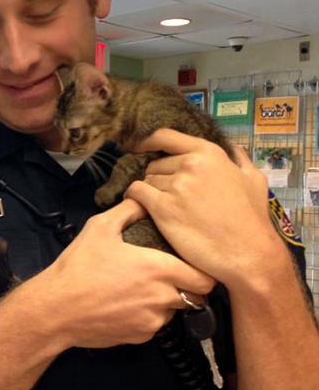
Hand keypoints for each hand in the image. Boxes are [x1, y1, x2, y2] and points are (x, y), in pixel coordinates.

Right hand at [24, 198, 214, 349]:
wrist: (57, 309)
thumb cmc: (78, 268)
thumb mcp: (100, 228)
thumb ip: (128, 210)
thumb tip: (143, 200)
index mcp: (158, 269)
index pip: (205, 278)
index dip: (203, 271)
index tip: (193, 264)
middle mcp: (161, 298)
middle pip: (196, 297)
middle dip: (189, 287)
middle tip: (172, 275)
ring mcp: (152, 321)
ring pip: (175, 311)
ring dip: (167, 301)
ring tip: (144, 288)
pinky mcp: (141, 337)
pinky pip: (155, 325)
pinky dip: (149, 315)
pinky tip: (128, 303)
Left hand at [124, 129, 277, 285]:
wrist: (248, 253)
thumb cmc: (252, 218)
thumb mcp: (254, 178)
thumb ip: (239, 157)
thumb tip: (230, 146)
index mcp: (208, 152)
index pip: (164, 136)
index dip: (146, 142)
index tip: (137, 147)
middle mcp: (190, 164)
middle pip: (155, 163)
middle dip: (157, 176)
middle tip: (167, 194)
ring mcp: (176, 186)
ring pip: (146, 179)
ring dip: (150, 191)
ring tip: (164, 206)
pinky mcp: (163, 208)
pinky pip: (136, 193)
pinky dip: (135, 198)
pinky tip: (141, 206)